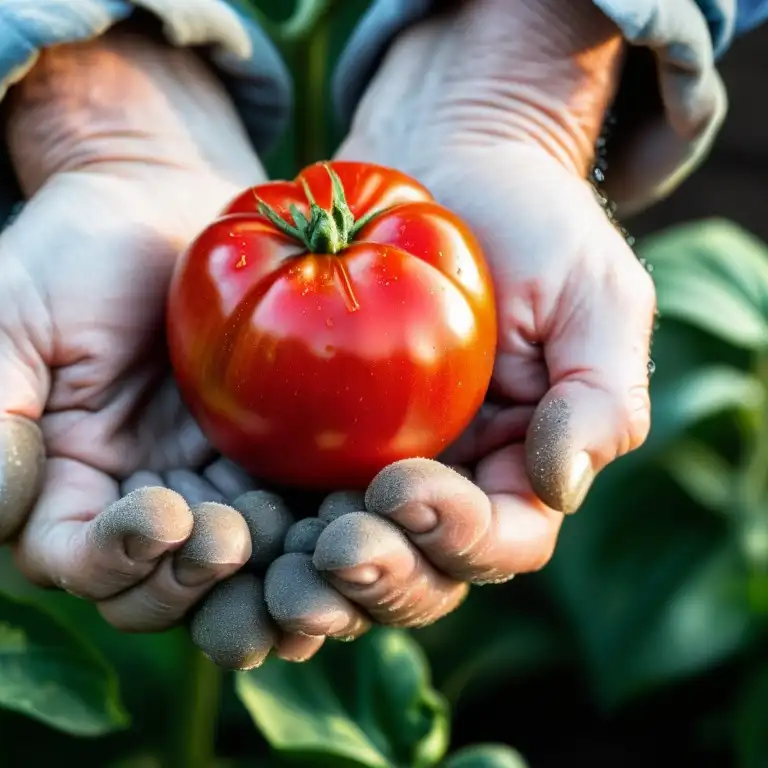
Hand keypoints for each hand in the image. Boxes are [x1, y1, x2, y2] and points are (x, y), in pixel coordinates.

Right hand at [0, 31, 291, 659]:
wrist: (160, 193)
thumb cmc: (69, 247)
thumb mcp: (2, 317)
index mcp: (58, 482)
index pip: (74, 561)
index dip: (114, 561)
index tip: (163, 516)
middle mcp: (129, 499)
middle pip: (157, 589)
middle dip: (194, 580)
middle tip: (238, 534)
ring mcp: (203, 482)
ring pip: (233, 572)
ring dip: (266, 573)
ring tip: (299, 533)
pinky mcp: (264, 456)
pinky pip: (291, 514)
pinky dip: (314, 530)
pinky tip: (345, 512)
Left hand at [265, 0, 655, 637]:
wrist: (444, 161)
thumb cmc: (532, 223)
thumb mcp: (594, 297)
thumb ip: (598, 397)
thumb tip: (557, 489)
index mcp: (517, 471)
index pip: (500, 540)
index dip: (458, 538)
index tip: (404, 490)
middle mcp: (446, 487)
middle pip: (417, 571)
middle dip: (380, 577)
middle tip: (333, 548)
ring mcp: (371, 467)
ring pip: (343, 558)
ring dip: (312, 578)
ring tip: (276, 562)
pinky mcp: (309, 439)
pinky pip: (282, 498)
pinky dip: (260, 528)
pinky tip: (224, 521)